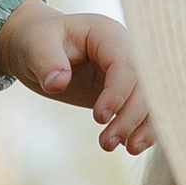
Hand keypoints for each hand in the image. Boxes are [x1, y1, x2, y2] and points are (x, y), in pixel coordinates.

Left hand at [0, 1, 154, 154]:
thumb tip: (58, 83)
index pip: (125, 64)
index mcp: (108, 35)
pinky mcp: (124, 92)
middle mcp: (126, 52)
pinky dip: (140, 128)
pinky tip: (129, 145)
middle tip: (106, 143)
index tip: (98, 118)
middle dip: (130, 116)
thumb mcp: (35, 46)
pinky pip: (142, 110)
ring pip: (150, 100)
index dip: (117, 92)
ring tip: (128, 150)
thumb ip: (46, 61)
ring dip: (142, 126)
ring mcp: (128, 73)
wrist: (39, 48)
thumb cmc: (37, 42)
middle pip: (144, 85)